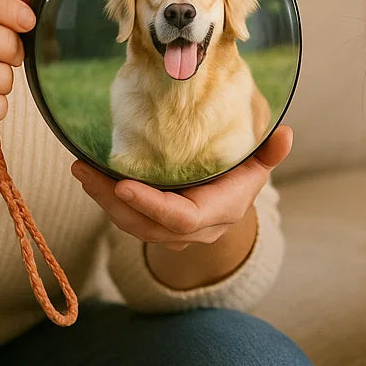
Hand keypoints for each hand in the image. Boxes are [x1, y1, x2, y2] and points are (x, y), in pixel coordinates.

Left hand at [71, 125, 292, 251]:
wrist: (229, 209)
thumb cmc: (240, 180)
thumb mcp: (256, 166)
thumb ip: (269, 153)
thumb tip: (286, 133)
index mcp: (213, 214)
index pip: (178, 219)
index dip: (150, 205)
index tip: (122, 186)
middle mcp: (188, 231)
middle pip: (144, 224)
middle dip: (111, 201)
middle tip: (84, 170)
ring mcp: (168, 233)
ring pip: (129, 223)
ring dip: (101, 198)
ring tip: (79, 168)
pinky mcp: (152, 225)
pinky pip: (125, 217)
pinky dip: (104, 198)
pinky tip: (89, 174)